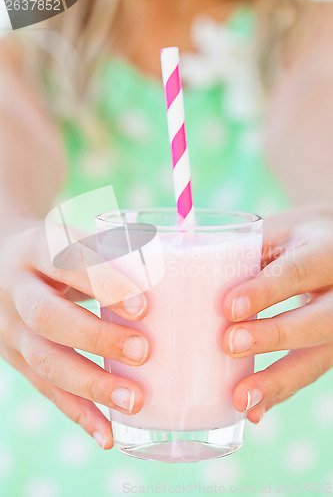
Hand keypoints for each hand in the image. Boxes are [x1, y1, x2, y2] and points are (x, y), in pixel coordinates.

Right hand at [0, 219, 150, 449]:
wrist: (4, 264)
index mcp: (35, 248)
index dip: (103, 284)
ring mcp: (11, 329)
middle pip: (47, 317)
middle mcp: (16, 290)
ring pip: (44, 362)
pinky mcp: (16, 359)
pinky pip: (45, 390)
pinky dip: (78, 413)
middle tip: (143, 351)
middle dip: (96, 338)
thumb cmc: (58, 252)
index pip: (65, 262)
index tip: (142, 305)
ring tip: (133, 401)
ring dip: (91, 385)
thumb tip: (177, 272)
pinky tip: (107, 433)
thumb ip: (115, 251)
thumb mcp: (75, 239)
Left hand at [222, 203, 332, 422]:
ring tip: (241, 398)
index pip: (298, 272)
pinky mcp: (328, 347)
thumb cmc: (297, 238)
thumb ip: (246, 248)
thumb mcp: (279, 231)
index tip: (228, 307)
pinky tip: (254, 410)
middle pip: (317, 321)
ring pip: (317, 358)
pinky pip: (308, 373)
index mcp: (325, 253)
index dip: (265, 291)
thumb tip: (189, 265)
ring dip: (278, 380)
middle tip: (231, 344)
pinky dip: (280, 393)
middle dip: (275, 336)